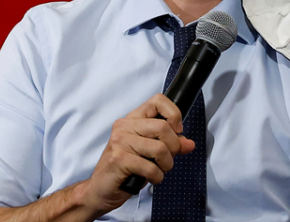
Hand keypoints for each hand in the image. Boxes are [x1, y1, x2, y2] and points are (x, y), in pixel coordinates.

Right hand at [80, 94, 195, 213]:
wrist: (100, 189)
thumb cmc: (125, 170)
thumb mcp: (151, 154)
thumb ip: (170, 145)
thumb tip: (189, 144)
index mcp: (133, 119)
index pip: (158, 101)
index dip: (173, 114)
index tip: (177, 130)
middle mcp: (125, 126)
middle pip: (163, 127)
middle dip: (174, 147)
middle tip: (167, 159)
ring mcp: (120, 142)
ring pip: (160, 148)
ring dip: (166, 165)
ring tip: (158, 170)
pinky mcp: (119, 159)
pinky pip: (151, 167)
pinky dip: (157, 177)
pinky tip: (150, 178)